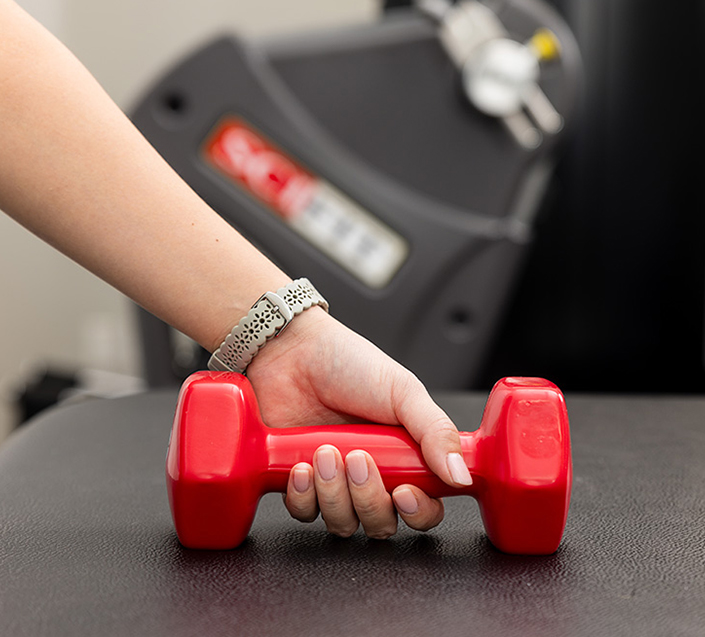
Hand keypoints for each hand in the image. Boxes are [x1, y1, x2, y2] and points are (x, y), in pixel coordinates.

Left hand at [246, 307, 471, 538]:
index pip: (425, 506)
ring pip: (343, 522)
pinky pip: (304, 512)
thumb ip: (436, 432)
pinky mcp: (298, 481)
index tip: (403, 491)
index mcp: (405, 456)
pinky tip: (300, 465)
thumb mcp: (403, 391)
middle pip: (382, 522)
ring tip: (324, 452)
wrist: (292, 349)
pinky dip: (302, 495)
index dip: (417, 511)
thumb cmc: (348, 363)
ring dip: (333, 493)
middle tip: (356, 459)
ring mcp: (334, 481)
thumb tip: (461, 475)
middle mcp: (372, 474)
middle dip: (368, 497)